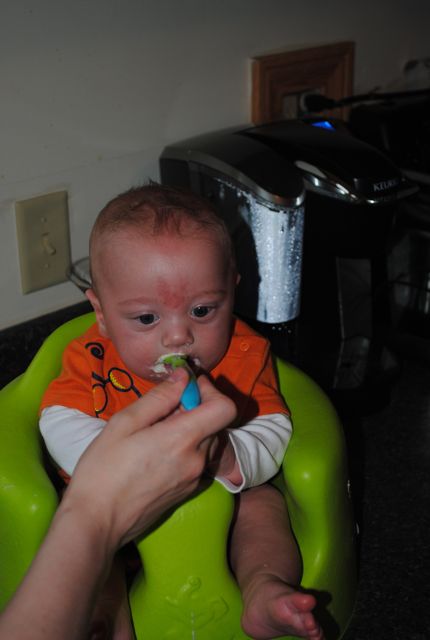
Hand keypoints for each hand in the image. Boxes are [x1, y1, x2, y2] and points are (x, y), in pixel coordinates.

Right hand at [60, 368, 236, 549]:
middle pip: (215, 423)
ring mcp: (195, 478)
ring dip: (191, 429)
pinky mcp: (188, 492)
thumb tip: (183, 377)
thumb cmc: (103, 470)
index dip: (210, 391)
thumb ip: (159, 398)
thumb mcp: (124, 423)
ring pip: (207, 441)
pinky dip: (186, 448)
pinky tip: (157, 453)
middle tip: (163, 409)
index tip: (186, 387)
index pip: (225, 408)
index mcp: (183, 439)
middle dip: (195, 408)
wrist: (97, 523)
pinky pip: (198, 460)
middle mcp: (197, 459)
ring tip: (156, 432)